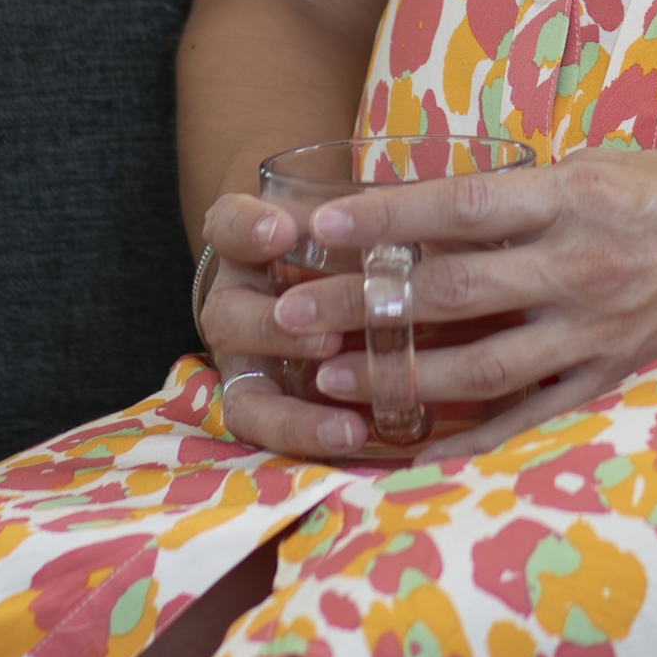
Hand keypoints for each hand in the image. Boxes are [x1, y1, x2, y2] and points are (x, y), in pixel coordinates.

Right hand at [195, 191, 399, 462]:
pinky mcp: (266, 408)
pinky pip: (271, 434)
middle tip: (328, 340)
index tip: (281, 231)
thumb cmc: (349, 246)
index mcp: (249, 248)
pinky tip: (357, 438)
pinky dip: (309, 438)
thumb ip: (368, 228)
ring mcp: (246, 364)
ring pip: (245, 397)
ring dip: (293, 414)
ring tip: (349, 427)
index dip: (248, 229)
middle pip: (226, 317)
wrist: (335, 287)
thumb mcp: (354, 228)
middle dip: (272, 331)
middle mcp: (236, 306)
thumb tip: (429, 218)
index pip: (229, 226)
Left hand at [261, 140, 656, 458]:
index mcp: (577, 194)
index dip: (384, 217)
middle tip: (287, 315)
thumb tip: (438, 213)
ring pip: (478, 365)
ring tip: (330, 379)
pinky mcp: (622, 380)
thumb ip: (530, 192)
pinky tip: (418, 446)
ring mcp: (602, 332)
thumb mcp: (608, 164)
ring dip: (397, 375)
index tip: (319, 226)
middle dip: (360, 304)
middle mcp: (583, 264)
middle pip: (448, 291)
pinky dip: (473, 438)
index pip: (459, 205)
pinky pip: (533, 419)